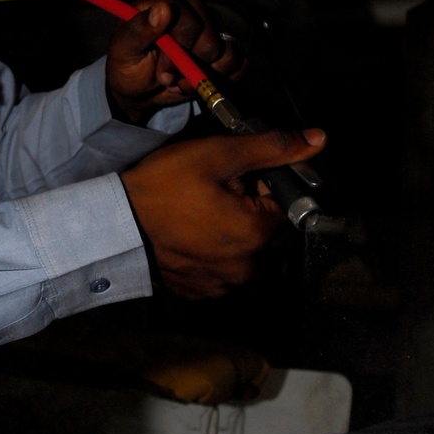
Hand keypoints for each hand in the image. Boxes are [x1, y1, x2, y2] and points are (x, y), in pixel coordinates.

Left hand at [106, 0, 244, 124]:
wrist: (139, 90)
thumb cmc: (127, 66)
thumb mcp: (124, 50)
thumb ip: (139, 29)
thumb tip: (164, 8)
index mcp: (166, 1)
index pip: (190, 20)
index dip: (180, 47)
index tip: (163, 67)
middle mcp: (193, 9)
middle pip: (211, 39)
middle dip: (189, 66)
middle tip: (167, 76)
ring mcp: (212, 28)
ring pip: (228, 52)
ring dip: (203, 76)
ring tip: (179, 81)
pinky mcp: (224, 50)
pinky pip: (240, 64)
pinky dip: (220, 81)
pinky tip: (196, 83)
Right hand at [120, 127, 325, 298]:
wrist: (114, 224)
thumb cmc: (164, 186)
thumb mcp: (218, 155)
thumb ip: (271, 147)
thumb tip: (319, 139)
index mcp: (256, 234)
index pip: (283, 206)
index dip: (262, 187)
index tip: (234, 179)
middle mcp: (246, 268)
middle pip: (265, 233)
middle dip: (249, 212)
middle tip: (212, 195)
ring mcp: (221, 285)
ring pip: (243, 254)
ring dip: (231, 236)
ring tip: (198, 215)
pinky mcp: (199, 293)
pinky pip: (219, 271)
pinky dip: (211, 255)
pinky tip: (188, 236)